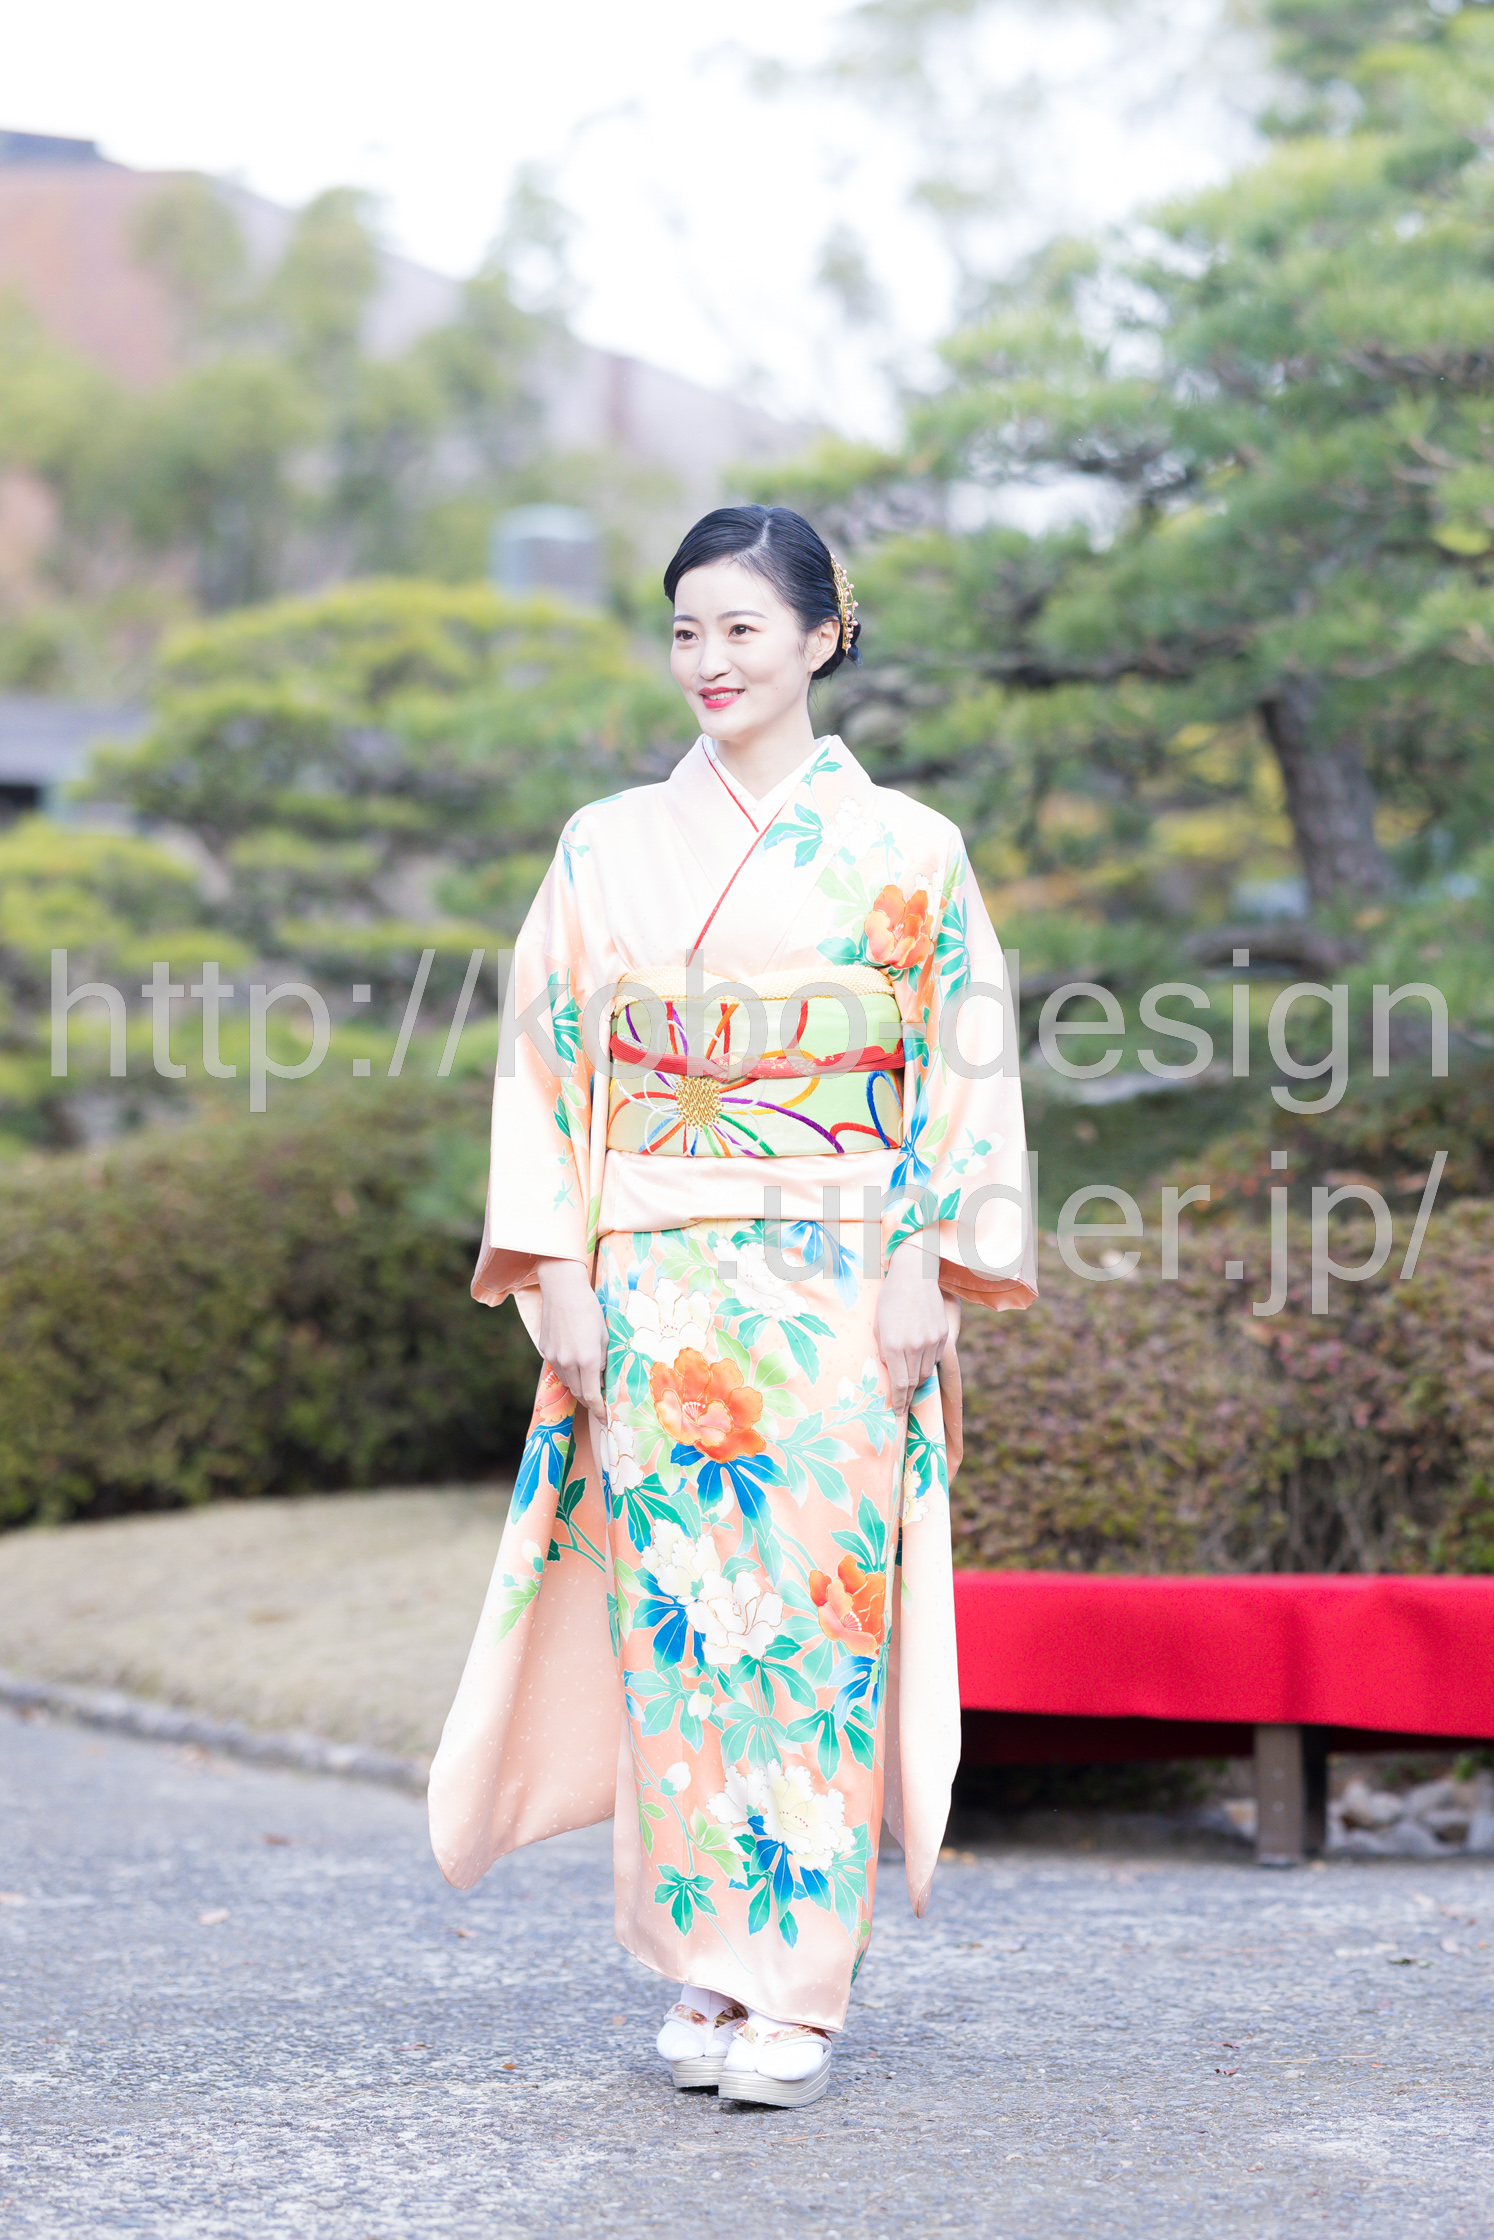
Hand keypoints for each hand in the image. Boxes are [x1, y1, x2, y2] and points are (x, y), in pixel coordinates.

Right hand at [536, 1258, 607, 1420]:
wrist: (563, 1290)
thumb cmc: (590, 1310)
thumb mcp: (604, 1337)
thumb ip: (603, 1361)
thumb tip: (601, 1379)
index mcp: (588, 1359)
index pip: (592, 1396)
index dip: (599, 1411)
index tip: (604, 1420)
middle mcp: (568, 1362)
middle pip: (578, 1393)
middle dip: (589, 1401)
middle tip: (599, 1403)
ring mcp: (554, 1357)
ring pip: (567, 1382)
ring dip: (578, 1386)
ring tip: (589, 1383)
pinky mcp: (545, 1350)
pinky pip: (558, 1369)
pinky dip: (568, 1373)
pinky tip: (575, 1364)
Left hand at [874, 1241, 948, 1415]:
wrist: (914, 1275)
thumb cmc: (889, 1300)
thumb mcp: (878, 1327)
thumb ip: (884, 1352)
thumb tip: (890, 1372)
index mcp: (894, 1346)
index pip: (899, 1384)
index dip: (899, 1402)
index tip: (898, 1412)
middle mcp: (914, 1346)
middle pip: (914, 1382)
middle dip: (908, 1393)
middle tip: (902, 1398)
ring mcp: (932, 1341)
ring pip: (926, 1372)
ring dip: (918, 1378)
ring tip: (910, 1375)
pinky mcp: (943, 1334)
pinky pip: (936, 1357)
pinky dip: (927, 1362)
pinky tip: (919, 1355)